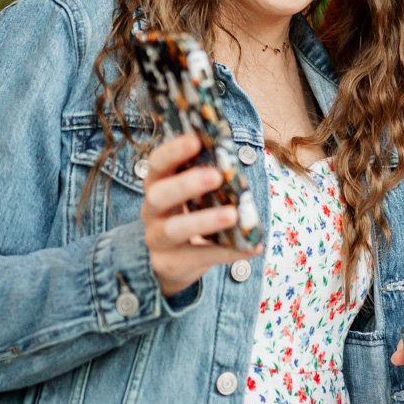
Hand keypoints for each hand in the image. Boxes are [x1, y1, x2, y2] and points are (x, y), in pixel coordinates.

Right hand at [141, 134, 257, 295]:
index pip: (157, 163)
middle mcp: (151, 210)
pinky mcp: (169, 263)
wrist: (172, 262)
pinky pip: (198, 257)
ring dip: (204, 220)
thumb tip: (236, 158)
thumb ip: (209, 176)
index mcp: (157, 184)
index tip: (196, 140)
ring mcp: (157, 239)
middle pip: (159, 194)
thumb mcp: (194, 194)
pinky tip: (252, 247)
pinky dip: (228, 252)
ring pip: (174, 229)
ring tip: (233, 214)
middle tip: (216, 176)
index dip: (173, 151)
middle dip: (186, 183)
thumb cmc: (190, 214)